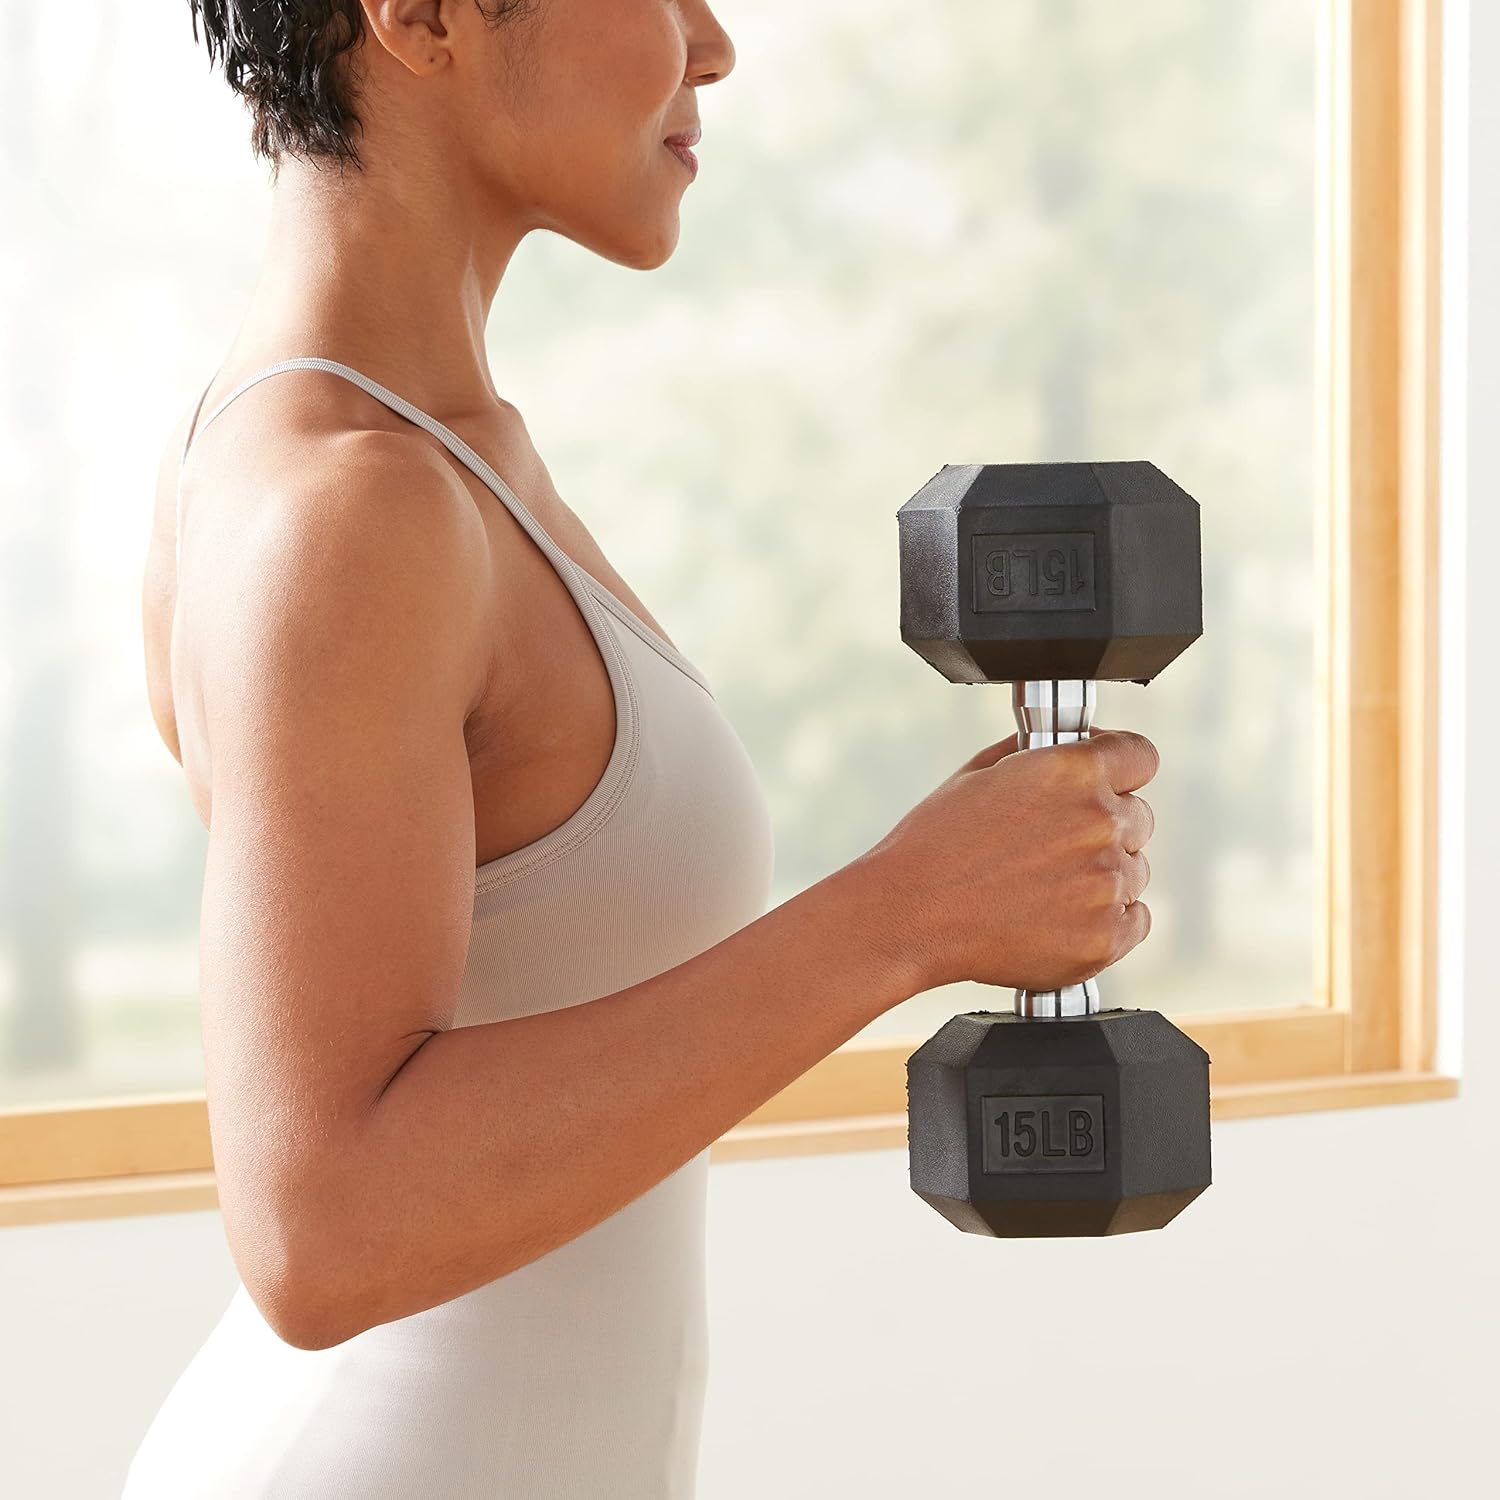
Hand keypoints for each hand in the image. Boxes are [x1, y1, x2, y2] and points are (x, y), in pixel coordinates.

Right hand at [858, 728, 1157, 992]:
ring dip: (1101, 874)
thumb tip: (1078, 746)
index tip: (1108, 781)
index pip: (1140, 756)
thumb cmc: (935, 844)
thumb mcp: (980, 772)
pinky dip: (1103, 920)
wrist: (910, 916)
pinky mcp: (1105, 937)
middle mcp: (1100, 822)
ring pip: (1134, 870)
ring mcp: (1106, 883)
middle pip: (1139, 817)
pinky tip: (1055, 916)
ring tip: (1042, 887)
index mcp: (1072, 771)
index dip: (1120, 768)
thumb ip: (1042, 755)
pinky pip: (1133, 919)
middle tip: (1053, 846)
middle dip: (1104, 826)